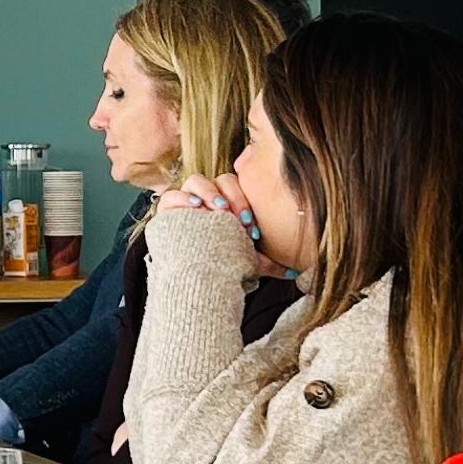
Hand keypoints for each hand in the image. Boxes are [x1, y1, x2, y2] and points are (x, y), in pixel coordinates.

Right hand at [160, 170, 287, 278]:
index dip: (243, 200)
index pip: (234, 186)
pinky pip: (170, 197)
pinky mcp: (167, 214)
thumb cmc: (222, 268)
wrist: (194, 283)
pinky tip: (194, 208)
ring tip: (217, 210)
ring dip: (208, 192)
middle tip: (238, 219)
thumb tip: (296, 270)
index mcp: (226, 204)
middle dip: (230, 197)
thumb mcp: (248, 262)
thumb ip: (270, 263)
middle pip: (218, 180)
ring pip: (195, 181)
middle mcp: (206, 199)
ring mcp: (185, 203)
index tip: (251, 227)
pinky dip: (182, 198)